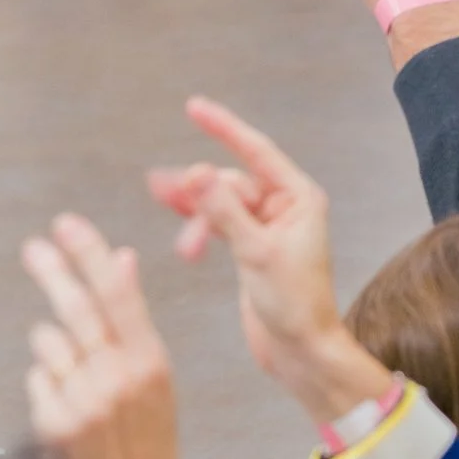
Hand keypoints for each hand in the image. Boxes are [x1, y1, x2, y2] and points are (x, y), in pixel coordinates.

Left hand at [22, 213, 197, 458]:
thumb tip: (123, 257)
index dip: (90, 254)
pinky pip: (37, 378)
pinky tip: (66, 403)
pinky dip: (46, 383)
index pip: (118, 292)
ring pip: (50, 342)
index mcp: (150, 360)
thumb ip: (133, 321)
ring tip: (73, 371)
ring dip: (53, 344)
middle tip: (34, 248)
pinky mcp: (55, 424)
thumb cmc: (148, 437)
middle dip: (52, 271)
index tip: (68, 224)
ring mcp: (84, 401)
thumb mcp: (155, 376)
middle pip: (76, 307)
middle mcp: (117, 377)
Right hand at [149, 97, 390, 418]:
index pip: (256, 151)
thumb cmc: (294, 304)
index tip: (194, 106)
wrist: (301, 352)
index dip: (224, 127)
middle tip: (157, 189)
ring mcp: (267, 227)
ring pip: (221, 205)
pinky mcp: (252, 248)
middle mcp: (285, 206)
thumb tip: (197, 172)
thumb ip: (224, 212)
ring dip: (196, 218)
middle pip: (231, 182)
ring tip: (177, 241)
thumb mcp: (256, 254)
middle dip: (199, 193)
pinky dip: (200, 229)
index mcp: (299, 198)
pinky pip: (220, 224)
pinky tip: (184, 242)